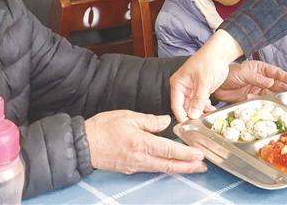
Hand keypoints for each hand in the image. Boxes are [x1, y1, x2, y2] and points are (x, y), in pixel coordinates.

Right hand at [84, 110, 205, 173]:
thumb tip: (166, 121)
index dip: (186, 154)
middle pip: (169, 165)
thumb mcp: (128, 117)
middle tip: (203, 165)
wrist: (83, 144)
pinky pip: (151, 168)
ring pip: (161, 168)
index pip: (169, 151)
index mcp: (141, 144)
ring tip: (192, 166)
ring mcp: (135, 165)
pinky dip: (165, 167)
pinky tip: (171, 164)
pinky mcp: (130, 168)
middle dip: (188, 166)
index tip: (199, 154)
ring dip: (178, 168)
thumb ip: (150, 121)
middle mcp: (140, 158)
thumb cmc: (103, 128)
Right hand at [170, 30, 243, 122]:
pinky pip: (200, 103)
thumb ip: (198, 99)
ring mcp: (192, 90)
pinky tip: (212, 110)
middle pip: (184, 108)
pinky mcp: (200, 90)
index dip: (182, 117)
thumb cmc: (209, 60)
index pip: (176, 105)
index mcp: (178, 84)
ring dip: (200, 112)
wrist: (221, 52)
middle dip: (193, 115)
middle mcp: (183, 88)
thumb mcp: (204, 81)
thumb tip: (192, 115)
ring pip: (193, 107)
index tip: (189, 126)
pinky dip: (206, 108)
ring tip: (209, 116)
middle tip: (201, 123)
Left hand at [214, 60, 286, 103]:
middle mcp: (261, 79)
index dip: (285, 77)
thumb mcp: (244, 73)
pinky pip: (260, 100)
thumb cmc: (230, 73)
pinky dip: (260, 101)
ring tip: (279, 99)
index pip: (275, 72)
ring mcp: (257, 89)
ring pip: (270, 93)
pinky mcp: (252, 98)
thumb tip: (271, 82)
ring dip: (274, 96)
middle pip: (276, 84)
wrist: (218, 85)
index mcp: (260, 69)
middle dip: (284, 88)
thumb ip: (257, 78)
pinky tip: (257, 100)